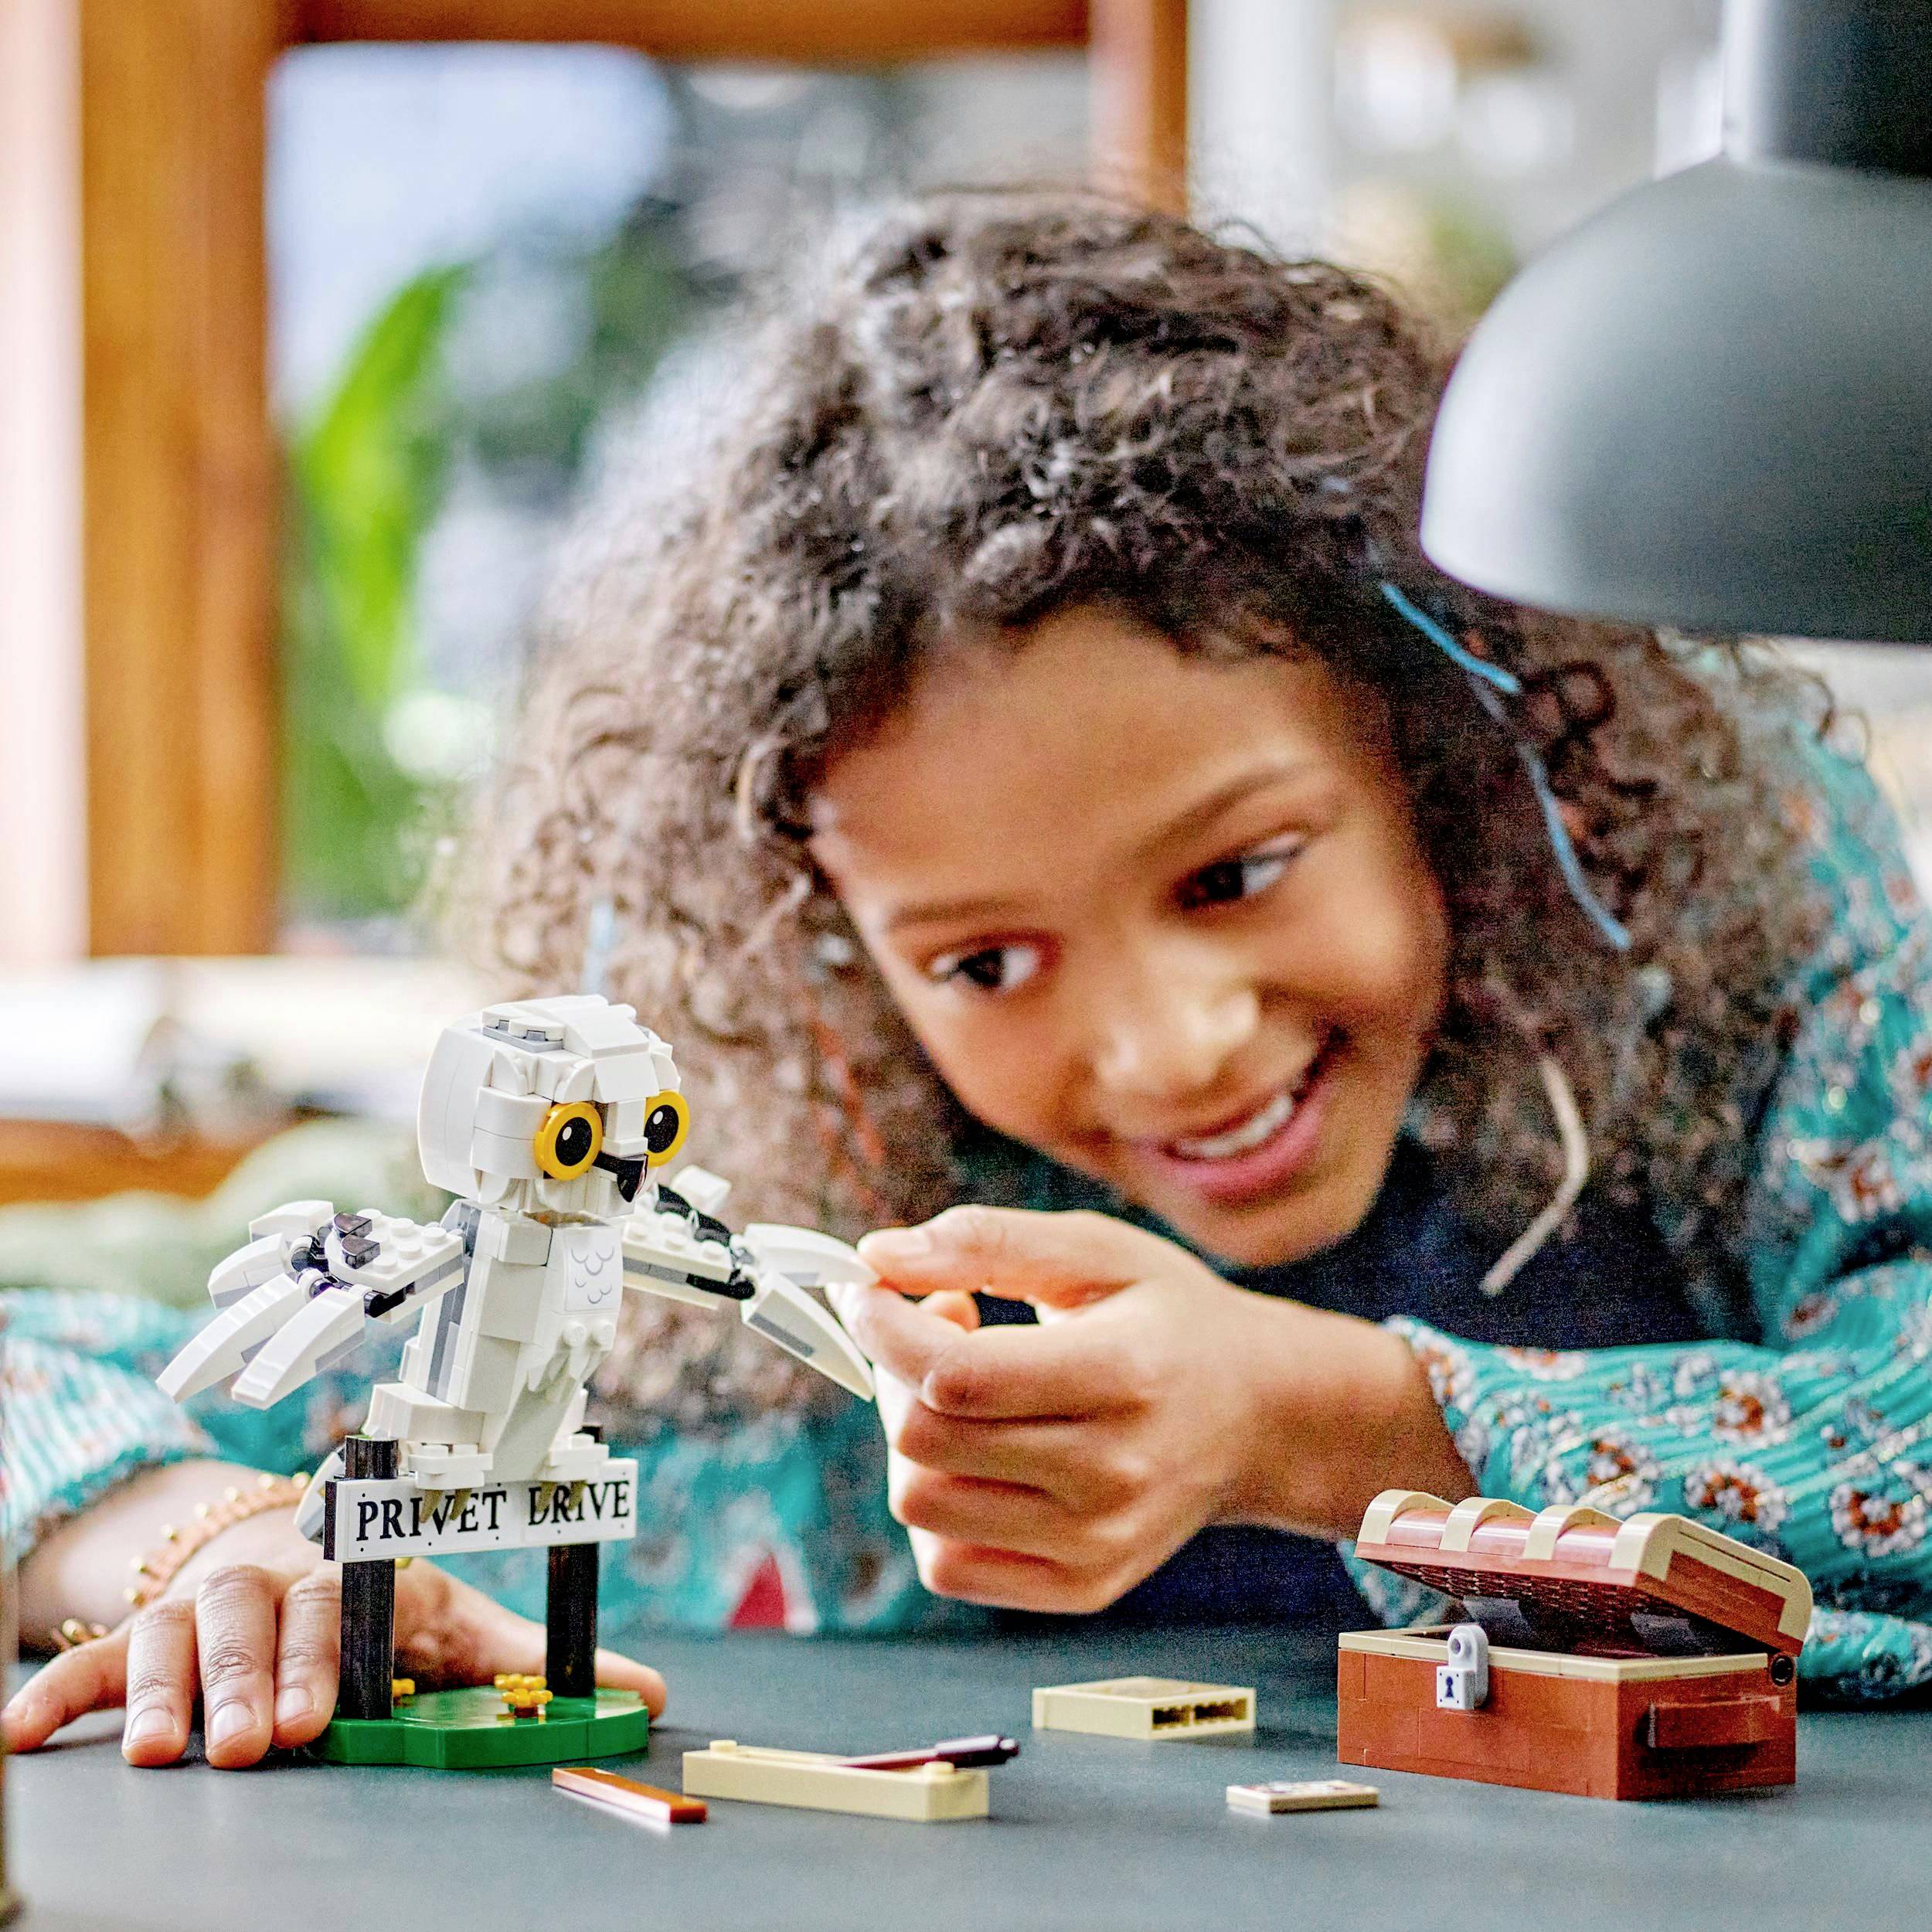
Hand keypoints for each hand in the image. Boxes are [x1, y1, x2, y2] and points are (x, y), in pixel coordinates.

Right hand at [3, 1502, 665, 1768]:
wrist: (287, 1545)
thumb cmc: (372, 1602)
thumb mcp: (450, 1625)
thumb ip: (529, 1666)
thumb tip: (645, 1696)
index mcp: (346, 1580)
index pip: (336, 1611)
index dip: (326, 1660)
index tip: (323, 1715)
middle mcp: (269, 1585)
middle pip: (252, 1620)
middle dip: (252, 1682)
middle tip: (255, 1743)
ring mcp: (199, 1608)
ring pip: (172, 1636)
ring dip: (159, 1693)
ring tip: (155, 1752)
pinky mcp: (140, 1638)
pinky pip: (89, 1661)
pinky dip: (58, 1695)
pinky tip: (20, 1737)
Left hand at [837, 1206, 1469, 1615]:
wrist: (1258, 1415)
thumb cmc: (1167, 1318)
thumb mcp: (1096, 1251)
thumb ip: (985, 1241)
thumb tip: (874, 1255)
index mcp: (1124, 1375)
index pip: (957, 1375)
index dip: (886, 1326)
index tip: (869, 1289)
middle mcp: (1114, 1475)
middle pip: (927, 1439)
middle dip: (896, 1370)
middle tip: (934, 1325)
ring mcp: (1098, 1544)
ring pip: (922, 1505)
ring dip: (912, 1436)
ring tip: (961, 1389)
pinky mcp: (1081, 1587)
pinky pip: (948, 1565)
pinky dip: (937, 1504)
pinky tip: (977, 1451)